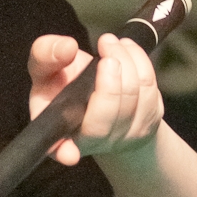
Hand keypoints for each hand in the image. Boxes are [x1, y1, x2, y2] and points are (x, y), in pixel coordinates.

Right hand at [28, 32, 164, 167]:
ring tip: (112, 42)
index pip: (60, 149)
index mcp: (58, 133)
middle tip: (104, 45)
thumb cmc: (66, 84)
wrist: (98, 95)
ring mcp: (123, 138)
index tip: (69, 154)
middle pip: (105, 119)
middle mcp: (91, 143)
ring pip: (134, 99)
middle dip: (110, 81)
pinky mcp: (147, 124)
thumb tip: (66, 48)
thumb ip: (45, 55)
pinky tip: (127, 49)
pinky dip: (141, 63)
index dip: (64, 152)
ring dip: (127, 61)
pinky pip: (151, 91)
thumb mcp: (46, 69)